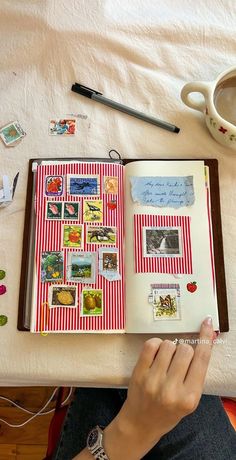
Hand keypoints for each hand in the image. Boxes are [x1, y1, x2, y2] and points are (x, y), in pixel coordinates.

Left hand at [104, 316, 213, 459]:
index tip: (206, 322)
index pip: (202, 359)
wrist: (141, 423)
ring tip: (165, 360)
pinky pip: (151, 345)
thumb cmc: (169, 410)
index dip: (205, 338)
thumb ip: (197, 372)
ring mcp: (153, 381)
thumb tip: (206, 339)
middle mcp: (172, 390)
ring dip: (169, 348)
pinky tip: (156, 354)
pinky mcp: (138, 374)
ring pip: (169, 345)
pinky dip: (156, 344)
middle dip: (184, 351)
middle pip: (185, 350)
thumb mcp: (189, 398)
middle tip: (177, 362)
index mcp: (190, 398)